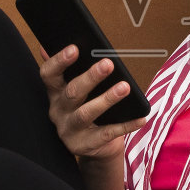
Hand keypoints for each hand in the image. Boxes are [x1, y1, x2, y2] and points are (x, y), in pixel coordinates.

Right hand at [38, 46, 147, 161]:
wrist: (94, 145)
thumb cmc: (88, 108)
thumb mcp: (76, 88)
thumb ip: (69, 69)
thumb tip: (48, 44)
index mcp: (55, 92)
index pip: (49, 74)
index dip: (59, 61)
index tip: (75, 48)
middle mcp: (58, 111)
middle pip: (72, 92)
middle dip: (90, 77)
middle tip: (108, 64)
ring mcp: (69, 130)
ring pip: (86, 113)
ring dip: (107, 99)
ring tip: (125, 87)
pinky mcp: (84, 145)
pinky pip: (107, 133)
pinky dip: (125, 126)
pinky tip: (140, 118)